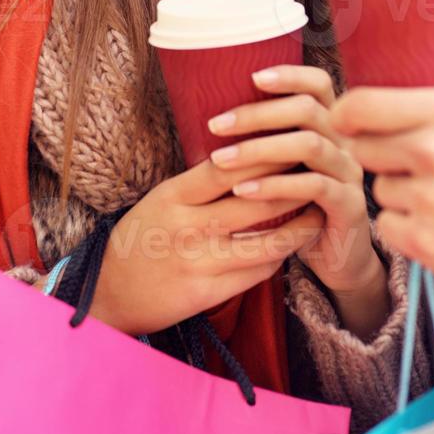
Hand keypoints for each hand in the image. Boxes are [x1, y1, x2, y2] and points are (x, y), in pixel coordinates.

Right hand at [90, 153, 322, 335]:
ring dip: (300, 225)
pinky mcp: (208, 292)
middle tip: (322, 173)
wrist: (111, 292)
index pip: (228, 166)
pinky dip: (281, 255)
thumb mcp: (163, 199)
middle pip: (256, 201)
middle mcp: (187, 226)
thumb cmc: (142, 236)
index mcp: (174, 195)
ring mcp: (199, 261)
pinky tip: (294, 242)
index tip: (295, 140)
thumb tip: (251, 154)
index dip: (266, 153)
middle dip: (295, 185)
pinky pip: (258, 272)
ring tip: (319, 209)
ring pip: (267, 241)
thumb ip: (202, 183)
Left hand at [208, 64, 387, 320]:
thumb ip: (267, 139)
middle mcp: (345, 143)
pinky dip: (276, 185)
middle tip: (216, 125)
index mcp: (331, 126)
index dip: (290, 75)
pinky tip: (245, 191)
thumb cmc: (300, 207)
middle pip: (309, 109)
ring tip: (219, 160)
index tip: (252, 77)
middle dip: (258, 113)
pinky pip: (315, 187)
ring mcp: (351, 172)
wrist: (337, 258)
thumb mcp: (284, 168)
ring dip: (259, 150)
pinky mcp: (350, 205)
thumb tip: (215, 115)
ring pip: (310, 145)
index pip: (319, 84)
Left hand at [330, 33, 433, 293]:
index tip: (346, 118)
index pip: (361, 105)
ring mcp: (424, 199)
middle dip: (379, 150)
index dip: (346, 112)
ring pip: (378, 187)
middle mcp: (429, 153)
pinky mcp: (422, 241)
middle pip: (362, 147)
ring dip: (397, 189)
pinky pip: (388, 224)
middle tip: (407, 157)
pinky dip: (404, 225)